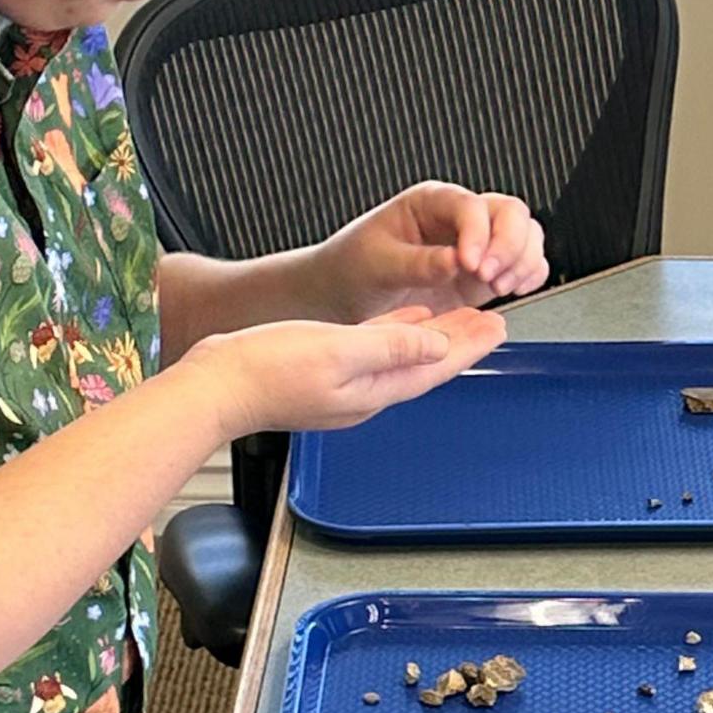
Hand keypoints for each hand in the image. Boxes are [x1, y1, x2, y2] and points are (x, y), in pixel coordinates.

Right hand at [182, 305, 506, 435]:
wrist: (214, 389)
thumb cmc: (265, 371)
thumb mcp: (337, 349)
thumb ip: (390, 344)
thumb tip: (436, 343)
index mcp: (373, 389)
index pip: (436, 366)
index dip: (470, 346)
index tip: (498, 326)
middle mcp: (365, 392)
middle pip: (426, 363)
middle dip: (461, 342)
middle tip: (493, 321)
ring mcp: (345, 386)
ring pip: (404, 356)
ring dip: (435, 337)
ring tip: (460, 320)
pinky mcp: (324, 374)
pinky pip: (375, 352)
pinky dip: (396, 335)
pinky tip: (403, 323)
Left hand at [317, 181, 550, 321]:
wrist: (345, 294)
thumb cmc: (353, 267)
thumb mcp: (376, 264)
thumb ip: (417, 264)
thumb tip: (454, 263)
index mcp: (430, 202)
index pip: (471, 206)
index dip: (478, 234)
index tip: (469, 264)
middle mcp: (459, 219)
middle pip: (510, 213)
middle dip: (509, 245)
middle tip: (490, 277)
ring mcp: (476, 245)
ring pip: (525, 235)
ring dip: (523, 260)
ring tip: (500, 287)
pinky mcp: (483, 273)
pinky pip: (524, 264)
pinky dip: (529, 274)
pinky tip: (514, 289)